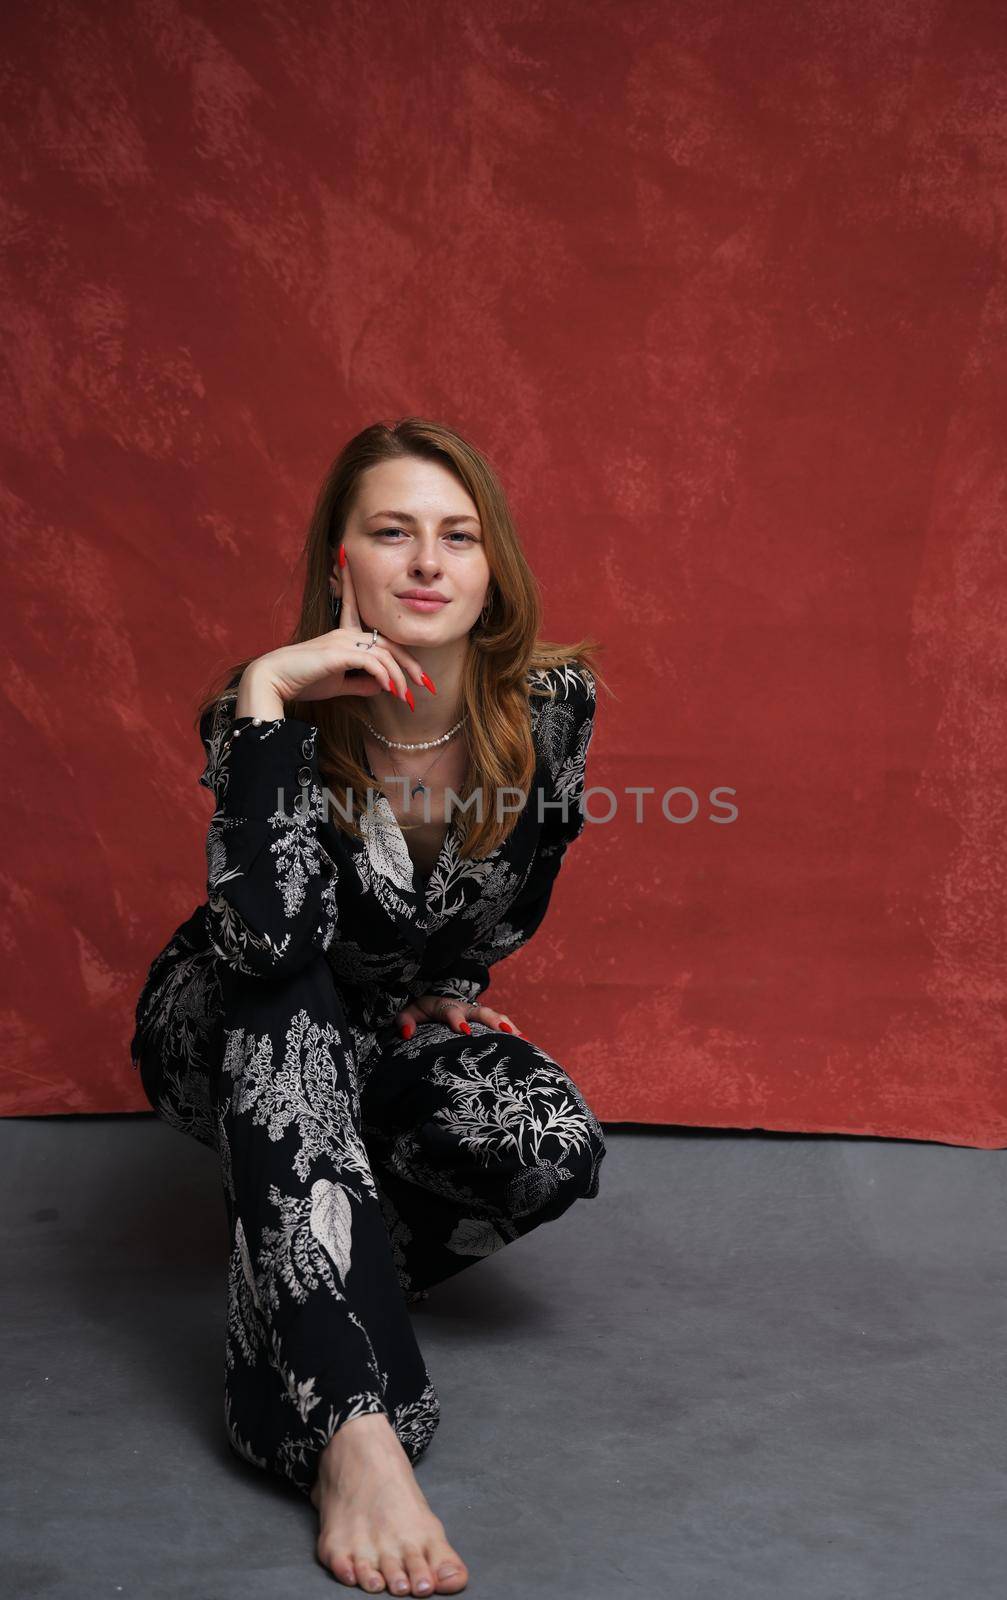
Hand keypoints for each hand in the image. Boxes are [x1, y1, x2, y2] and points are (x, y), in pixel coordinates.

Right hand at [241, 541, 436, 708]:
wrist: (273, 680)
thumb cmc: (302, 681)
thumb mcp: (338, 685)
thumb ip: (361, 684)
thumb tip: (383, 687)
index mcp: (348, 638)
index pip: (382, 640)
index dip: (404, 657)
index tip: (421, 679)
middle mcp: (348, 634)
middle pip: (391, 645)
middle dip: (412, 666)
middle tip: (428, 686)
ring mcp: (343, 641)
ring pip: (384, 654)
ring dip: (400, 677)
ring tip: (407, 698)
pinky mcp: (338, 652)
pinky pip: (371, 661)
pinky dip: (385, 676)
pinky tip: (391, 691)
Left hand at [395, 993, 521, 1039]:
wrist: (430, 1006)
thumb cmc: (419, 1014)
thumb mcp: (407, 1014)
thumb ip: (405, 1021)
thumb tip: (406, 1033)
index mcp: (442, 1005)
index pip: (450, 1010)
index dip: (458, 1019)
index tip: (465, 1031)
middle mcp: (463, 1008)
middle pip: (480, 1011)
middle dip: (493, 1021)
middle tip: (505, 1032)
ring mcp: (475, 1014)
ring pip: (494, 1017)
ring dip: (507, 1026)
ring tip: (522, 1039)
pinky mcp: (483, 1022)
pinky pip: (499, 1024)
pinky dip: (512, 1032)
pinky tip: (525, 1043)